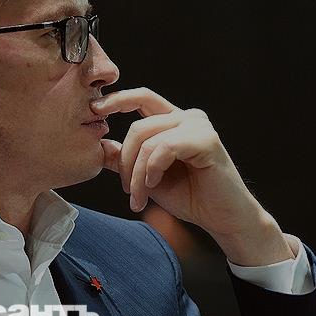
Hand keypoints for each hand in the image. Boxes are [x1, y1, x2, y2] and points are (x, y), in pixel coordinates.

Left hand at [91, 87, 293, 265]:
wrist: (221, 218)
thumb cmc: (189, 197)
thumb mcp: (147, 177)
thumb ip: (125, 160)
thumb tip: (99, 146)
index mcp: (173, 121)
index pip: (142, 97)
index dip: (117, 99)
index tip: (94, 110)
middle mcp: (187, 117)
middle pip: (139, 125)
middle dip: (125, 160)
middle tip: (126, 191)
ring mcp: (198, 126)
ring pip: (148, 139)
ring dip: (136, 172)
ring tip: (138, 197)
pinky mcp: (207, 140)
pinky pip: (165, 147)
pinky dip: (153, 168)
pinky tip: (153, 185)